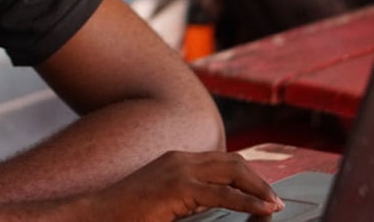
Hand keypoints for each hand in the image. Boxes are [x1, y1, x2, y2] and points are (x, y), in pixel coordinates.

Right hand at [86, 151, 283, 221]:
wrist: (98, 214)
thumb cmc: (127, 213)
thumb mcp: (165, 201)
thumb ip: (188, 199)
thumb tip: (212, 205)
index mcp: (177, 160)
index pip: (222, 160)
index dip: (247, 176)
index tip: (263, 193)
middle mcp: (180, 159)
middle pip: (233, 162)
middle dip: (258, 180)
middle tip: (275, 201)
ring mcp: (179, 170)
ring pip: (233, 172)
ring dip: (258, 188)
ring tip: (274, 205)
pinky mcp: (178, 188)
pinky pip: (223, 194)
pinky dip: (247, 202)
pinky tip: (261, 211)